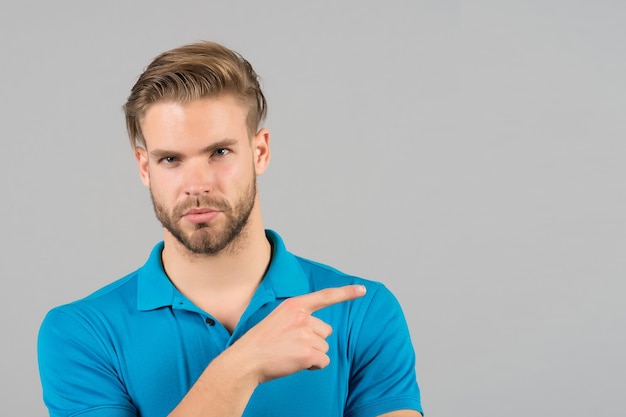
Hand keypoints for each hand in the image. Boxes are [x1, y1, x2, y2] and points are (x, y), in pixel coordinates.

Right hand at [229, 285, 366, 383]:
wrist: (246, 360)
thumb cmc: (261, 342)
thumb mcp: (278, 319)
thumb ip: (298, 318)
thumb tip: (322, 330)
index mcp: (294, 305)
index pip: (326, 296)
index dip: (346, 293)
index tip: (362, 290)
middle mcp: (302, 317)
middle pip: (325, 331)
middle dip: (314, 340)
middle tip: (290, 345)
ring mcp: (306, 335)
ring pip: (324, 347)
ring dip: (312, 354)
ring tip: (290, 354)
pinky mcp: (308, 353)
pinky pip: (323, 361)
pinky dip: (313, 366)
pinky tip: (295, 363)